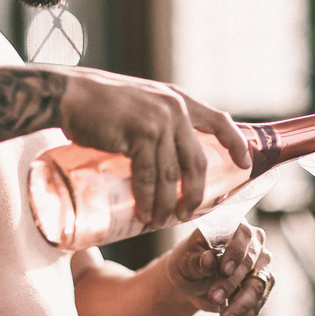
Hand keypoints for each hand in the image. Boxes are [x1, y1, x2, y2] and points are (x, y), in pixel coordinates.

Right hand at [56, 67, 249, 226]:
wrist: (70, 94)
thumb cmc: (103, 104)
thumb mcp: (144, 103)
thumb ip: (160, 121)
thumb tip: (171, 156)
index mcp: (180, 101)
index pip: (219, 121)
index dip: (235, 144)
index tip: (244, 166)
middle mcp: (175, 109)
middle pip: (197, 161)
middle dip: (196, 193)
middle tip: (187, 214)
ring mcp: (158, 121)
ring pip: (172, 174)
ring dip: (168, 203)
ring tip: (161, 220)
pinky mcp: (139, 133)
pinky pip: (149, 175)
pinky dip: (148, 199)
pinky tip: (146, 214)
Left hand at [164, 222, 273, 315]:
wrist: (191, 282)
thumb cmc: (186, 263)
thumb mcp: (184, 262)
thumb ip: (196, 261)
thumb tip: (208, 259)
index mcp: (233, 227)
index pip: (243, 234)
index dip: (236, 251)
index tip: (224, 269)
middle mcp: (253, 243)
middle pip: (251, 261)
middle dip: (233, 283)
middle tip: (214, 298)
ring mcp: (260, 264)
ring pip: (258, 284)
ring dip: (241, 304)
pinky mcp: (261, 284)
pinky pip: (259, 301)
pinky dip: (246, 314)